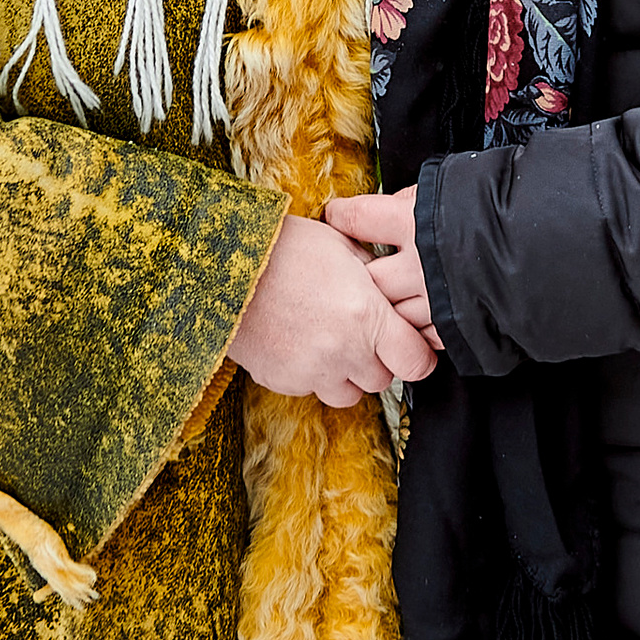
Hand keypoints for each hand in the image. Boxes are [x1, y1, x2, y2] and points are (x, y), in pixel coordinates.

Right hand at [229, 213, 439, 406]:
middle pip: (382, 380)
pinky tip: (295, 341)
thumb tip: (387, 291)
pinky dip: (309, 373)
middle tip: (357, 332)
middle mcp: (343, 351)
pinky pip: (309, 389)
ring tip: (325, 340)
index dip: (416, 355)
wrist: (222, 266)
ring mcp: (311, 371)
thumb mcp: (341, 245)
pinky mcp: (282, 381)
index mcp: (366, 315)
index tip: (408, 346)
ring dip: (344, 374)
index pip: (416, 362)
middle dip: (375, 360)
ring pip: (348, 394)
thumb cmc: (283, 247)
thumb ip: (372, 276)